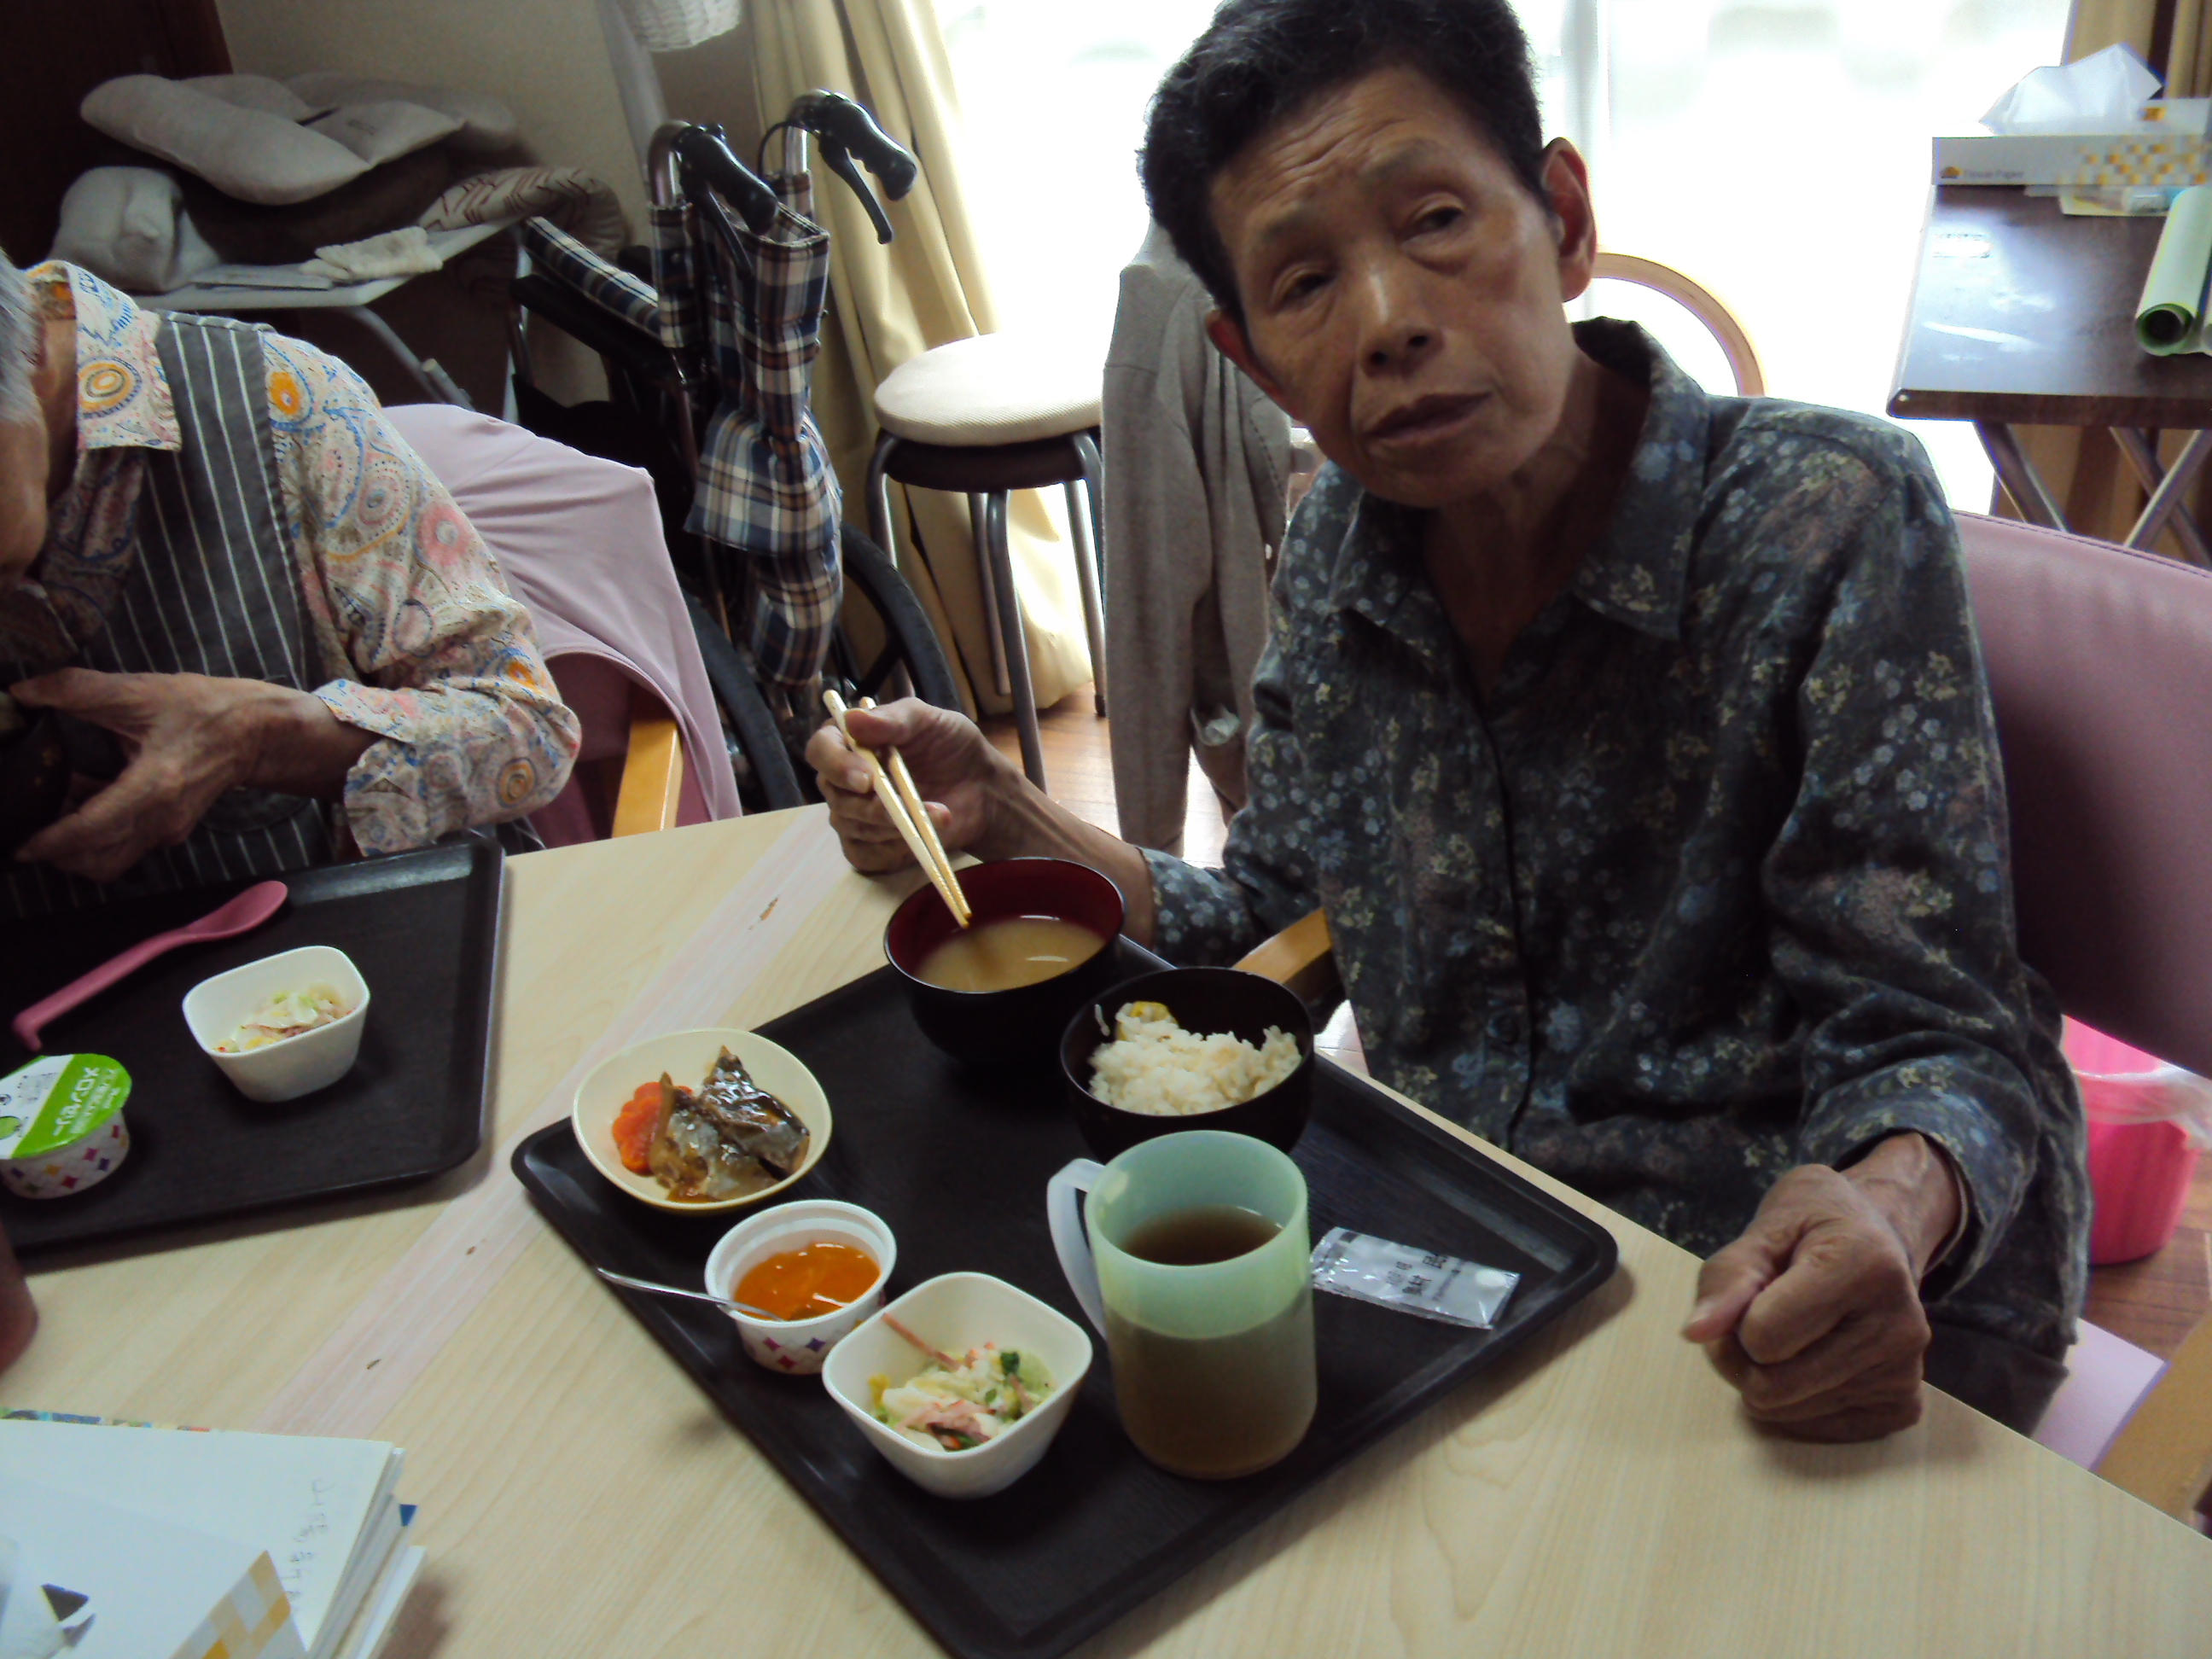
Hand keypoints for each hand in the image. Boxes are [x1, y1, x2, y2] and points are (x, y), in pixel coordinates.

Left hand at [9, 669, 352, 883]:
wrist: (260, 732)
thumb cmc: (206, 709)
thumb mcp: (140, 691)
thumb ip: (76, 689)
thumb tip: (22, 691)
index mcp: (153, 787)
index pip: (91, 831)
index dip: (49, 842)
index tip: (19, 843)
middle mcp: (162, 820)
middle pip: (97, 862)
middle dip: (58, 854)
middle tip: (32, 826)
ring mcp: (169, 830)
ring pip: (111, 862)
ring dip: (78, 848)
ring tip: (58, 811)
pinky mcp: (172, 830)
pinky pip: (126, 846)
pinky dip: (99, 836)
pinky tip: (87, 799)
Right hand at [804, 698, 1012, 872]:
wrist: (981, 787)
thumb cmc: (950, 746)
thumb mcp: (929, 720)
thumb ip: (895, 719)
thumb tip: (851, 718)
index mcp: (848, 741)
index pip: (820, 750)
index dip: (837, 765)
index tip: (866, 778)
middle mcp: (842, 779)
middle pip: (836, 797)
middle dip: (873, 806)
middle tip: (909, 807)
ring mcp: (854, 815)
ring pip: (853, 828)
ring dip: (894, 827)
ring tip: (938, 816)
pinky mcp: (870, 845)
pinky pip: (865, 856)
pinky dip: (893, 852)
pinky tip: (921, 841)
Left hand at [1681, 1134, 1959, 1441]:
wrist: (1879, 1237)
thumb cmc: (1814, 1228)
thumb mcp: (1765, 1230)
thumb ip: (1726, 1279)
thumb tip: (1696, 1333)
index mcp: (1866, 1267)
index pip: (1763, 1337)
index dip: (1737, 1319)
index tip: (1752, 1290)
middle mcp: (1899, 1325)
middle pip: (1772, 1386)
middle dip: (1742, 1357)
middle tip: (1751, 1321)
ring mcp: (1906, 1373)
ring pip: (1787, 1412)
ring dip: (1766, 1378)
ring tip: (1788, 1333)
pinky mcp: (1904, 1406)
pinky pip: (1815, 1429)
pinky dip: (1795, 1400)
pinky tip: (1815, 1357)